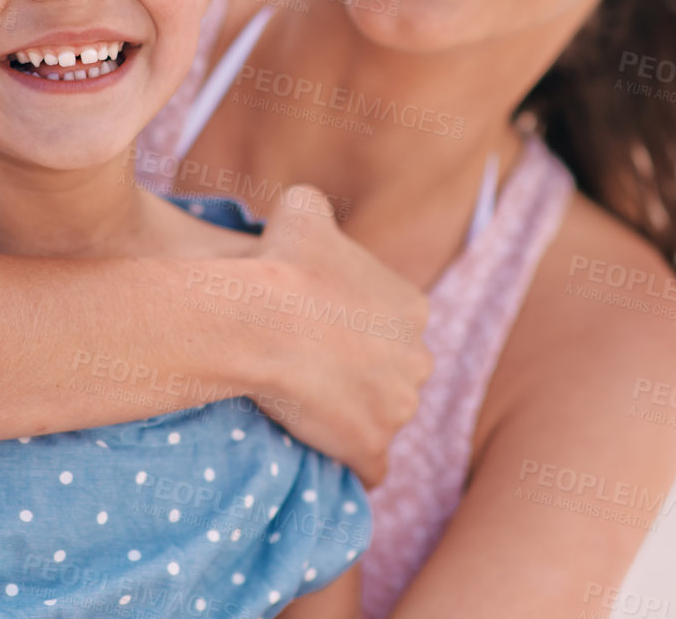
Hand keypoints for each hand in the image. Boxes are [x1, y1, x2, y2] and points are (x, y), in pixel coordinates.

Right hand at [247, 184, 430, 485]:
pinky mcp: (372, 449)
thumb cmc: (281, 261)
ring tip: (310, 411)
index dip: (355, 328)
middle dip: (363, 375)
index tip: (320, 330)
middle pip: (393, 372)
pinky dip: (350, 463)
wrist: (257, 320)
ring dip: (354, 418)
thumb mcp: (303, 208)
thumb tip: (308, 215)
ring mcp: (399, 409)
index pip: (393, 323)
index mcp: (412, 306)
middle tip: (311, 371)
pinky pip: (369, 467)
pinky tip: (323, 452)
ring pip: (382, 418)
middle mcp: (418, 358)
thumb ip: (317, 212)